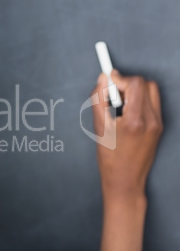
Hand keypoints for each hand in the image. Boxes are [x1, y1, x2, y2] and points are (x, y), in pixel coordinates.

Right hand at [91, 70, 162, 250]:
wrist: (125, 180)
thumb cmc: (110, 158)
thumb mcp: (99, 128)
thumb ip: (99, 100)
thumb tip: (103, 78)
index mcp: (135, 120)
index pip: (135, 83)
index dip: (119, 79)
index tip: (108, 80)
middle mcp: (152, 120)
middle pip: (145, 84)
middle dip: (127, 84)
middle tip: (112, 96)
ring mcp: (158, 124)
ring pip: (150, 92)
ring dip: (134, 91)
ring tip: (119, 106)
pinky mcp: (160, 127)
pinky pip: (152, 104)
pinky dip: (139, 101)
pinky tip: (126, 114)